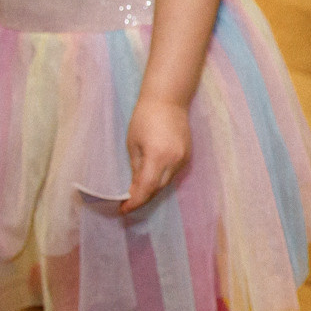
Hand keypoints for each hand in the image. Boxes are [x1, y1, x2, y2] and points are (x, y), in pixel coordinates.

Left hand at [121, 98, 191, 217]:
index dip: (135, 202)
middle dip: (142, 198)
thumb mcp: (133, 144)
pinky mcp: (188, 155)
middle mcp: (174, 161)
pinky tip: (151, 180)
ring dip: (152, 189)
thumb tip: (134, 189)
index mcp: (158, 157)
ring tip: (137, 193)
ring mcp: (184, 158)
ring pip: (166, 182)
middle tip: (127, 204)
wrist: (168, 100)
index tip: (123, 210)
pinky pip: (173, 173)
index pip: (147, 188)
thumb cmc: (144, 118)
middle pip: (158, 188)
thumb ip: (136, 168)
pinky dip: (161, 179)